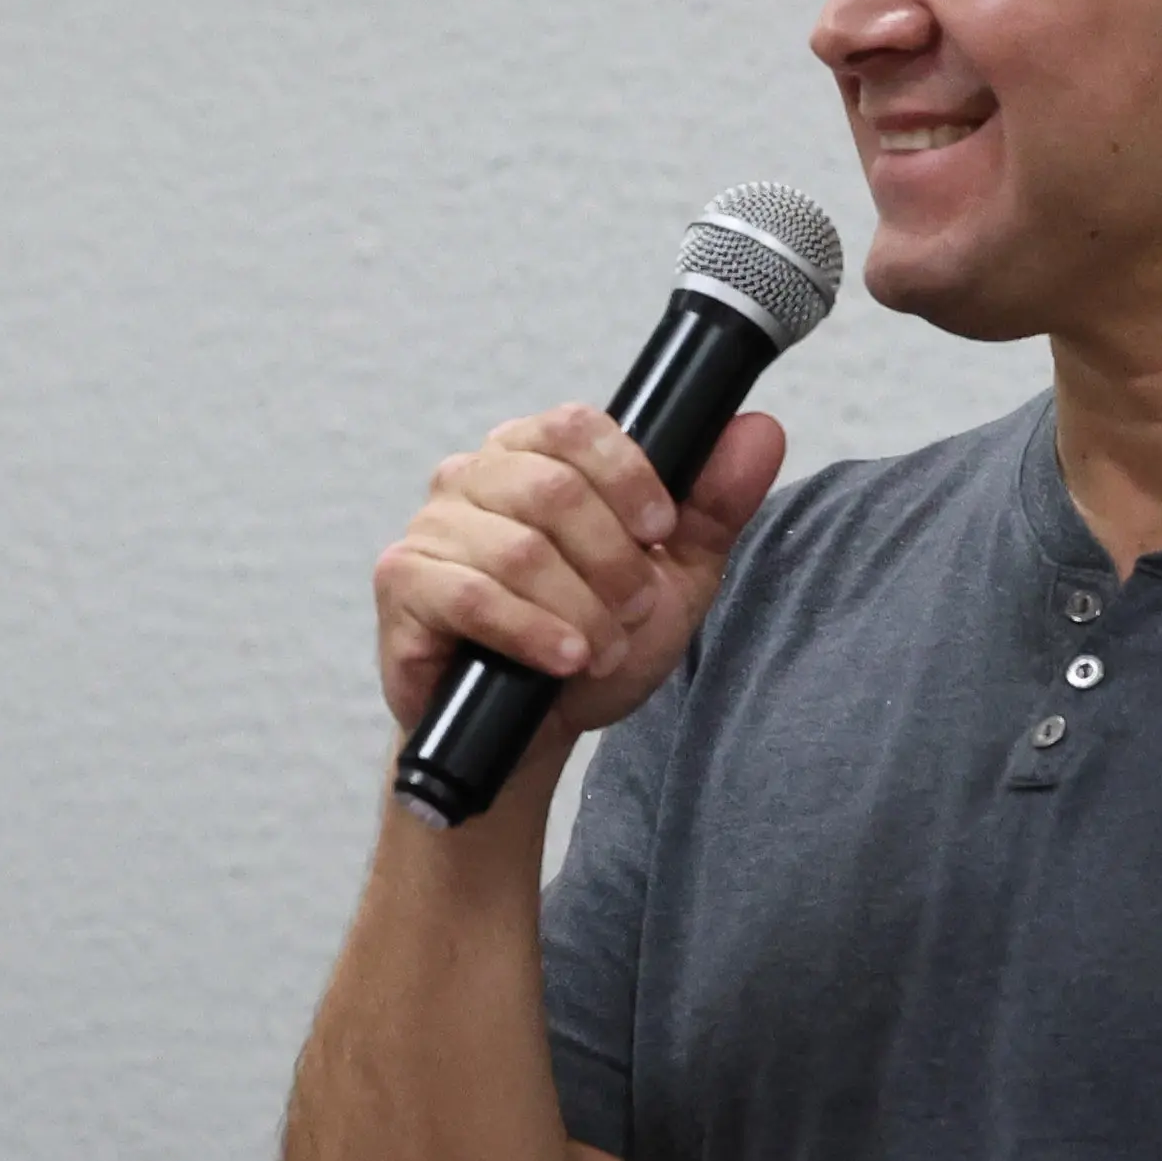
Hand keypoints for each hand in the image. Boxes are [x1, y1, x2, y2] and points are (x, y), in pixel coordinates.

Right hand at [371, 405, 785, 745]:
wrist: (528, 735)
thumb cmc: (588, 644)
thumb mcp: (672, 579)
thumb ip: (714, 507)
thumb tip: (758, 430)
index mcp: (532, 454)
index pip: (576, 425)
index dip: (629, 478)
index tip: (661, 534)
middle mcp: (474, 476)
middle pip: (553, 489)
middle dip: (613, 563)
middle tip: (633, 613)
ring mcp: (433, 527)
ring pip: (519, 549)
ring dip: (578, 610)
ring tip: (599, 650)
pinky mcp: (403, 583)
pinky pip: (472, 594)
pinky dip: (531, 632)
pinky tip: (561, 660)